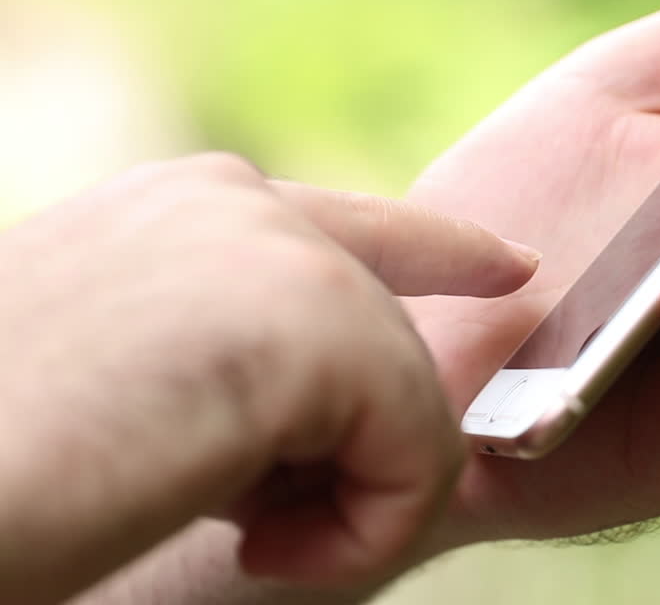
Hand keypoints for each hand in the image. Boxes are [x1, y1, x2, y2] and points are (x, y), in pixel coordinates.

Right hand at [0, 153, 538, 602]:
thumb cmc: (7, 457)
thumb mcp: (132, 379)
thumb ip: (236, 357)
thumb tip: (330, 404)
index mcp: (191, 213)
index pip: (357, 222)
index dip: (446, 249)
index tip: (513, 264)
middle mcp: (245, 207)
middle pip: (395, 348)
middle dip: (348, 458)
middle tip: (238, 517)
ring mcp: (286, 255)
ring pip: (413, 407)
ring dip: (345, 505)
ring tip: (231, 532)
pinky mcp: (316, 324)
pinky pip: (421, 454)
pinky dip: (361, 533)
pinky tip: (258, 546)